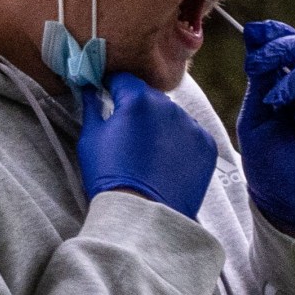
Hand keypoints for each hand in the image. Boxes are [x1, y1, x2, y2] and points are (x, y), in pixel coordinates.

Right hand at [78, 72, 217, 218]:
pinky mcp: (206, 145)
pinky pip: (190, 134)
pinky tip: (166, 161)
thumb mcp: (91, 138)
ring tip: (147, 152)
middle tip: (126, 132)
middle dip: (137, 107)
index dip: (111, 86)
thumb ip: (91, 106)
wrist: (142, 215)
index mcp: (138, 98)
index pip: (123, 79)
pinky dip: (179, 142)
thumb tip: (88, 87)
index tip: (105, 96)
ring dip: (160, 124)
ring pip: (171, 115)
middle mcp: (169, 105)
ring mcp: (191, 125)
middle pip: (149, 96)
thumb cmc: (109, 175)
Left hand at [237, 20, 294, 233]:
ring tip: (278, 101)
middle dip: (282, 47)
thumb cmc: (270, 162)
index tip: (253, 32)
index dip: (272, 32)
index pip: (283, 43)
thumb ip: (259, 79)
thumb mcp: (255, 117)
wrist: (291, 202)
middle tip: (259, 64)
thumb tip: (253, 34)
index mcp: (283, 80)